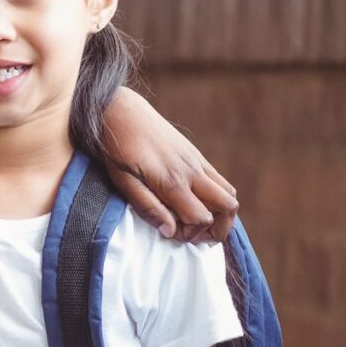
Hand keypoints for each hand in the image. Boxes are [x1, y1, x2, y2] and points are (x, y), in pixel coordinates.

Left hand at [104, 93, 238, 243]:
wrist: (120, 111)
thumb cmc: (115, 148)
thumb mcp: (121, 181)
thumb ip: (147, 206)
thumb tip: (170, 232)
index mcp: (172, 181)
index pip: (201, 217)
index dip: (191, 234)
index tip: (172, 235)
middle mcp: (191, 171)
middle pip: (229, 206)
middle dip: (218, 229)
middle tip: (192, 235)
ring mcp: (197, 162)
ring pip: (229, 193)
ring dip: (220, 213)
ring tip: (194, 221)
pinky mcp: (196, 155)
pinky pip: (220, 180)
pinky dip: (216, 197)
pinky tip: (193, 202)